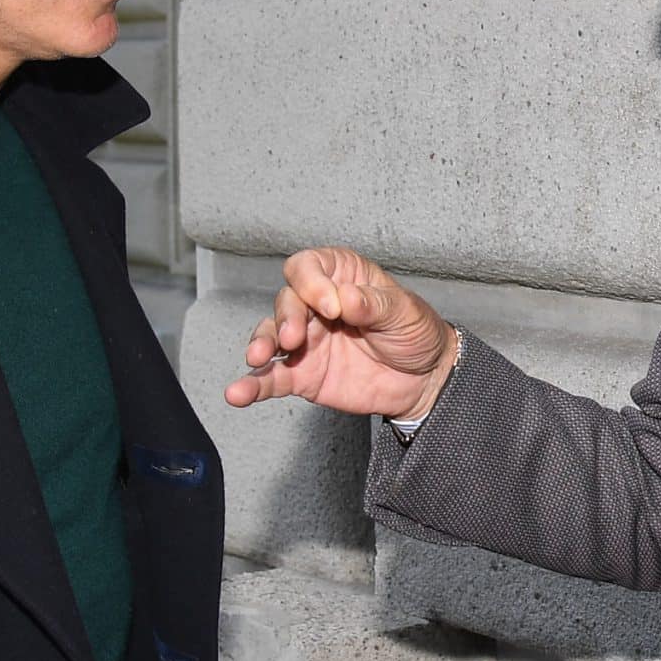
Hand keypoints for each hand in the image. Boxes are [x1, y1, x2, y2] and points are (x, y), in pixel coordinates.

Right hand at [223, 247, 457, 418]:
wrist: (423, 380)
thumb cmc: (414, 333)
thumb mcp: (404, 312)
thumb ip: (373, 304)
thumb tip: (345, 298)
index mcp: (340, 276)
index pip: (308, 267)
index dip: (311, 282)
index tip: (332, 306)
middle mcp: (315, 305)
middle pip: (285, 300)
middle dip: (287, 317)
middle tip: (296, 338)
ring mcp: (305, 340)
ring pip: (270, 336)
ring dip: (262, 344)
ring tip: (258, 357)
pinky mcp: (302, 374)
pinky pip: (271, 378)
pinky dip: (252, 386)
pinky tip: (237, 393)